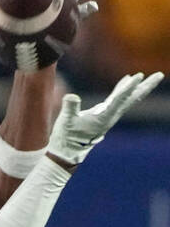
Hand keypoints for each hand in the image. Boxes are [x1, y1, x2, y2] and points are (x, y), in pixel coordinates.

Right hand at [46, 72, 163, 166]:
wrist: (68, 152)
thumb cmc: (67, 137)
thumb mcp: (66, 122)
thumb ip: (70, 108)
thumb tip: (71, 97)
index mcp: (104, 117)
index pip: (119, 99)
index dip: (128, 87)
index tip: (138, 76)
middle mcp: (111, 116)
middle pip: (132, 99)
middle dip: (146, 87)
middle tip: (160, 75)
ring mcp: (109, 115)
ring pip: (127, 98)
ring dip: (137, 87)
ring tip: (145, 76)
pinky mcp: (104, 114)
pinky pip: (118, 99)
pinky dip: (123, 89)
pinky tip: (126, 80)